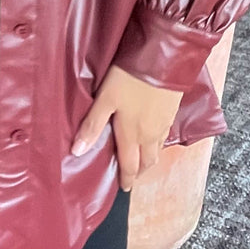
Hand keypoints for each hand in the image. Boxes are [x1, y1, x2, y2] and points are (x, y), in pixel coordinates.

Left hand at [70, 64, 182, 190]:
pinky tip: (153, 135)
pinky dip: (158, 142)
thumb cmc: (130, 79)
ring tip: (142, 159)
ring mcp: (164, 123)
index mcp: (132, 134)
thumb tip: (77, 152)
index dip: (127, 178)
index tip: (124, 188)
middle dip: (139, 172)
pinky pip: (165, 135)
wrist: (163, 60)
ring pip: (157, 149)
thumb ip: (93, 125)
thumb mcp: (105, 99)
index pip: (130, 165)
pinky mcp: (172, 111)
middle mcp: (150, 134)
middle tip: (132, 176)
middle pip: (147, 162)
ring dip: (149, 158)